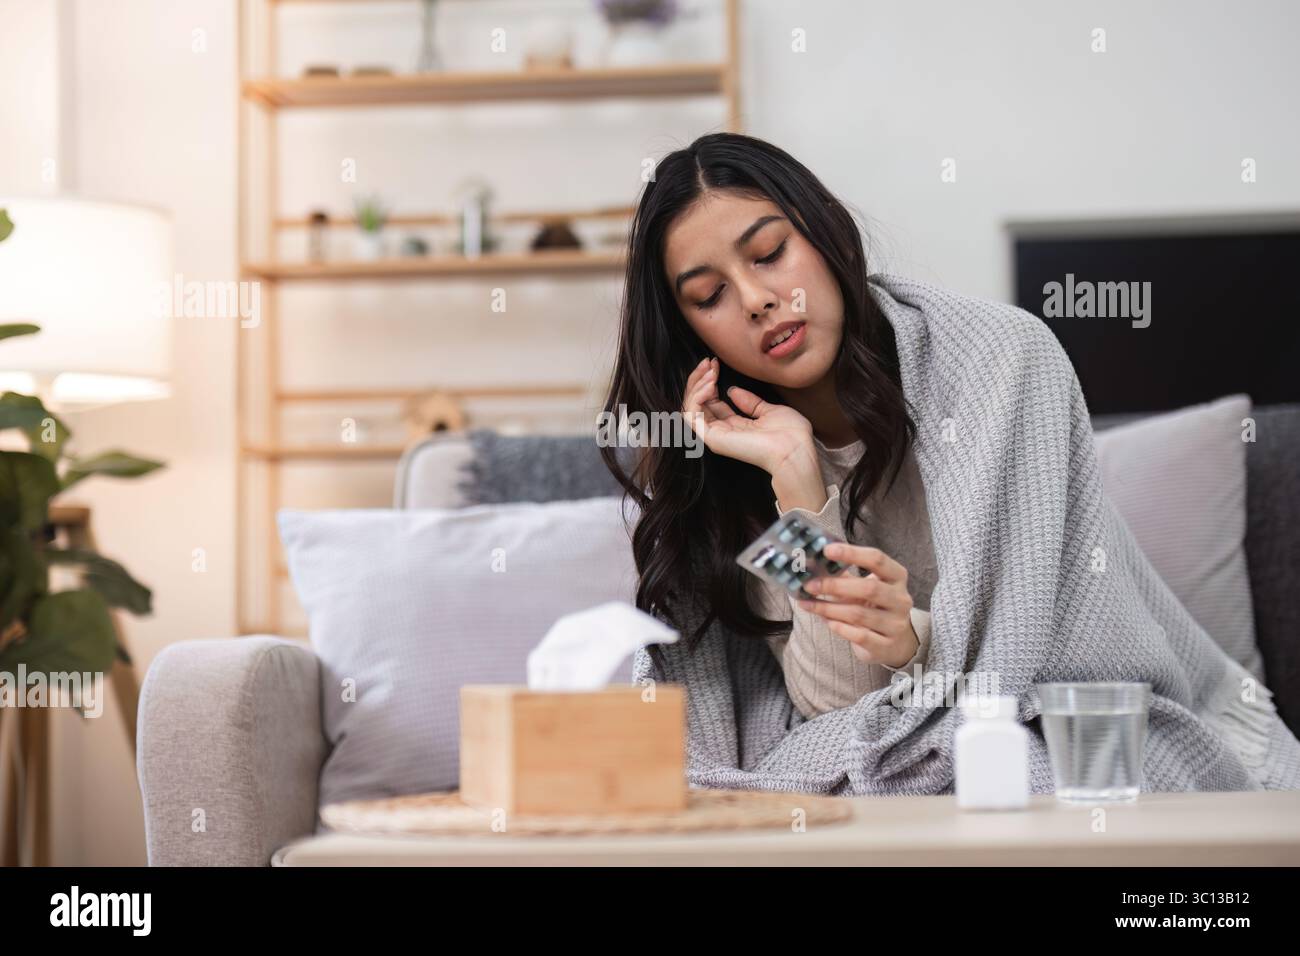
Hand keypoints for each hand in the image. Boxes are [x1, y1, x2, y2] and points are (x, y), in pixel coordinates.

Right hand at [680, 357, 814, 475]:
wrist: (795, 449)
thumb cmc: (789, 434)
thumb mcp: (768, 410)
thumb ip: (750, 402)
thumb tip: (732, 390)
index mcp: (735, 426)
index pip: (711, 403)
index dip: (710, 382)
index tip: (715, 364)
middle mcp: (722, 432)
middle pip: (698, 404)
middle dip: (699, 380)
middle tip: (708, 362)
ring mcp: (716, 436)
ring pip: (690, 408)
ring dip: (696, 386)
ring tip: (709, 372)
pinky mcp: (713, 438)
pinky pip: (693, 416)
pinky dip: (697, 397)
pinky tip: (710, 384)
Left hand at [794, 543, 918, 667]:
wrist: (895, 643)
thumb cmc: (875, 607)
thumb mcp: (865, 587)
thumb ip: (844, 575)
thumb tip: (813, 564)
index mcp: (897, 577)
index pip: (877, 559)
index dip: (852, 553)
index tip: (827, 550)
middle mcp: (901, 599)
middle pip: (869, 588)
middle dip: (835, 586)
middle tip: (810, 584)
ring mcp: (896, 624)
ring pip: (859, 614)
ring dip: (829, 608)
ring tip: (808, 604)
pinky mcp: (886, 646)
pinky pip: (860, 636)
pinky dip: (840, 627)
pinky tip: (826, 621)